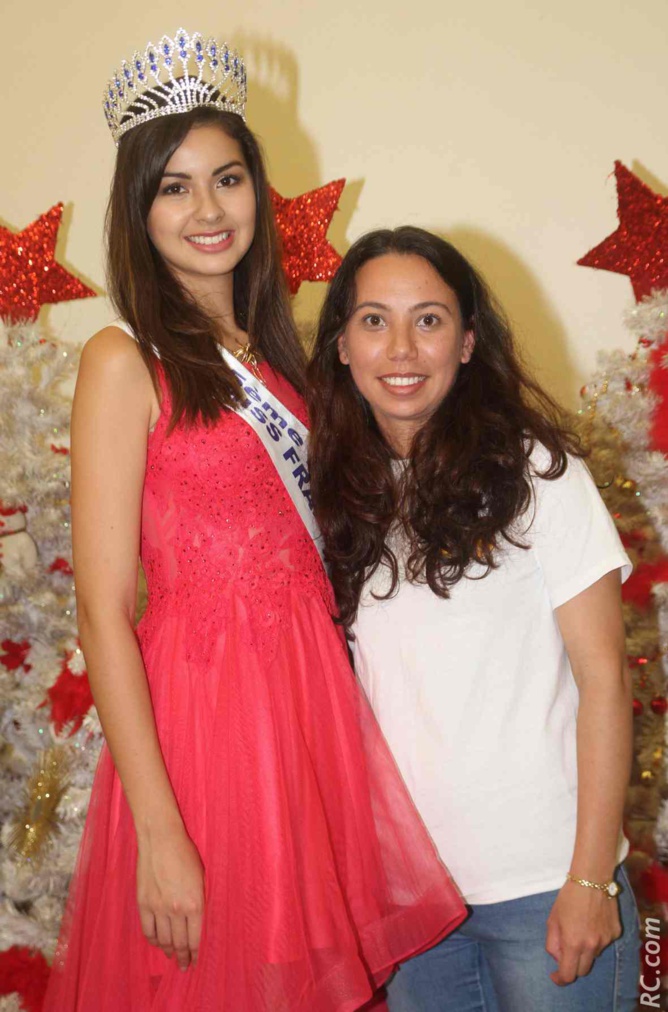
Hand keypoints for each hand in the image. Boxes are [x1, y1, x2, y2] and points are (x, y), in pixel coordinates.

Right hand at [136, 823, 204, 970]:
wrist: (161, 839)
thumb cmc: (186, 854)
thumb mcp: (201, 877)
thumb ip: (199, 901)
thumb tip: (197, 921)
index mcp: (195, 903)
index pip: (196, 938)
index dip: (195, 953)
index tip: (195, 961)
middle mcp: (176, 910)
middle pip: (179, 943)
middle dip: (182, 957)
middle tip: (183, 966)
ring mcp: (158, 908)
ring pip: (163, 940)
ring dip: (168, 951)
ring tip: (172, 956)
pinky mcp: (143, 904)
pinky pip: (148, 930)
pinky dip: (154, 940)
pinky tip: (158, 943)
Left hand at [545, 880, 620, 985]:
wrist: (592, 879)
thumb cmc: (568, 898)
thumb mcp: (553, 919)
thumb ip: (553, 942)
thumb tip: (558, 958)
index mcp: (574, 943)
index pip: (569, 974)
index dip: (560, 978)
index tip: (555, 975)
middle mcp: (592, 946)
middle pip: (583, 970)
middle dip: (573, 966)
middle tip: (566, 952)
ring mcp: (606, 941)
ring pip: (594, 956)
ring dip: (585, 950)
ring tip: (580, 927)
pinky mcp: (616, 933)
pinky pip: (604, 943)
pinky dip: (597, 939)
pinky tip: (593, 921)